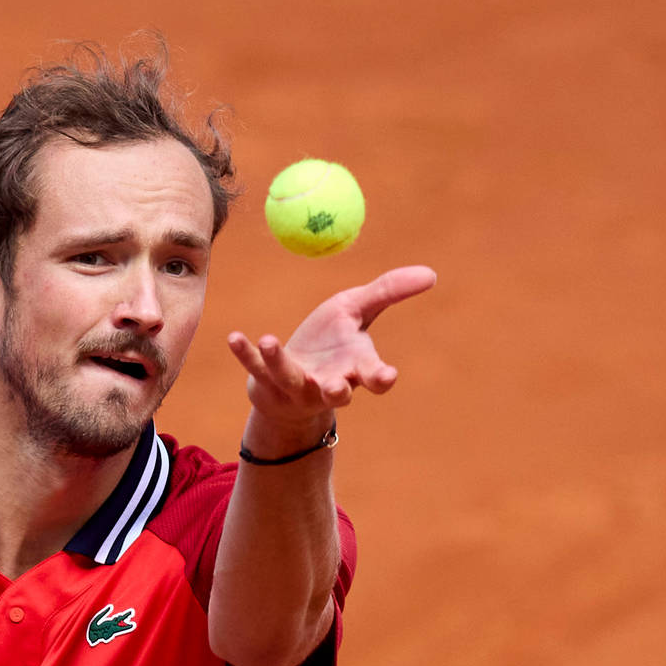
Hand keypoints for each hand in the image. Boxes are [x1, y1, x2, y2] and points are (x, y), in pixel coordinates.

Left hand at [227, 265, 436, 426]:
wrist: (291, 383)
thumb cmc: (331, 345)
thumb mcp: (359, 313)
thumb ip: (389, 293)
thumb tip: (431, 273)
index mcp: (355, 370)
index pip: (374, 378)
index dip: (381, 379)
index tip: (388, 376)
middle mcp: (328, 384)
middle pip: (337, 392)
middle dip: (338, 390)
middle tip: (338, 387)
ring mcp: (295, 386)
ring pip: (289, 377)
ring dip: (279, 361)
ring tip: (269, 341)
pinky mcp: (266, 381)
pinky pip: (254, 368)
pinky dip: (245, 353)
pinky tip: (234, 337)